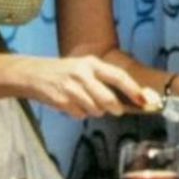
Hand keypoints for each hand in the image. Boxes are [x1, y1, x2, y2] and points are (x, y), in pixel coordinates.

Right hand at [20, 55, 146, 118]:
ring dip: (95, 110)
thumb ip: (104, 79)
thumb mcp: (85, 67)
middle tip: (117, 110)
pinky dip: (80, 113)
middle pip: (108, 99)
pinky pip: (80, 115)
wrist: (34, 74)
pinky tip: (73, 104)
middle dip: (115, 108)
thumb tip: (129, 97)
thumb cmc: (65, 72)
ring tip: (86, 101)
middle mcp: (82, 74)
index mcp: (91, 63)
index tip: (143, 100)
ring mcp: (70, 88)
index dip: (133, 89)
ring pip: (95, 110)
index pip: (118, 76)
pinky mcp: (61, 101)